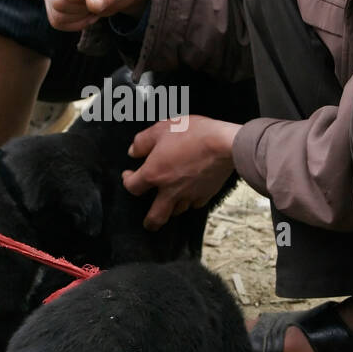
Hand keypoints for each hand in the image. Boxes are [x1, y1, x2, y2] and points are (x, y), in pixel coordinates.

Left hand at [121, 116, 239, 228]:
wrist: (225, 144)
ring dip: (171, 209)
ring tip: (170, 204)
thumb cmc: (194, 134)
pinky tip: (191, 195)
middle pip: (155, 217)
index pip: (133, 187)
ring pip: (176, 211)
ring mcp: (189, 195)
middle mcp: (170, 190)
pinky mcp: (206, 194)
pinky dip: (191, 202)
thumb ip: (142, 141)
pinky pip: (195, 204)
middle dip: (150, 222)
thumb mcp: (162, 129)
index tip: (128, 176)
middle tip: (148, 222)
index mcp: (154, 174)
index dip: (127, 182)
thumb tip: (133, 152)